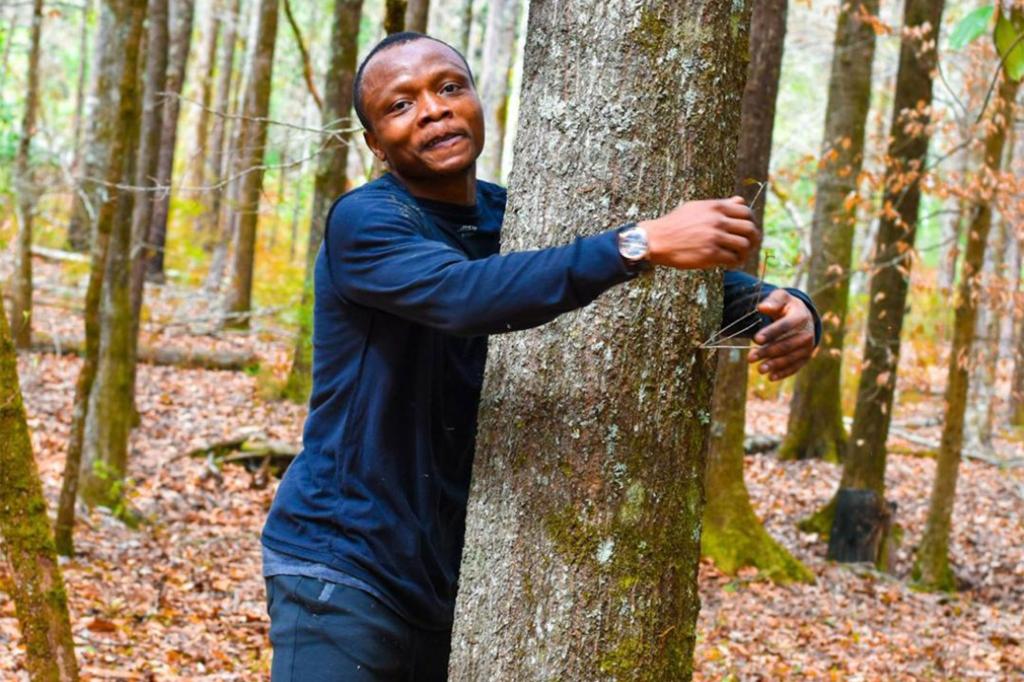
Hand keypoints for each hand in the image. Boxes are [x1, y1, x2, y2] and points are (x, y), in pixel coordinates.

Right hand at [640, 196, 759, 269]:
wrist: (656, 240)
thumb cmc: (675, 224)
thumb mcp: (697, 207)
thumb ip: (720, 205)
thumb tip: (741, 200)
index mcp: (716, 207)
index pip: (746, 211)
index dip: (751, 221)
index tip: (748, 230)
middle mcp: (718, 221)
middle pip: (749, 229)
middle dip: (753, 239)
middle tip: (749, 246)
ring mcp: (715, 237)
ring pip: (744, 245)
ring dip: (745, 253)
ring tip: (739, 257)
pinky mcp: (710, 254)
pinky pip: (733, 259)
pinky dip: (735, 263)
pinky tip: (730, 264)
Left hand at [748, 289, 814, 380]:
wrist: (804, 316)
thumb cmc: (787, 307)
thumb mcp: (781, 298)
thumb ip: (773, 301)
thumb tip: (762, 307)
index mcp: (801, 317)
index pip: (785, 326)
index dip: (770, 333)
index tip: (756, 339)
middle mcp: (807, 333)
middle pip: (786, 345)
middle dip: (767, 352)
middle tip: (750, 358)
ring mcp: (808, 347)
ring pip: (790, 358)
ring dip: (774, 365)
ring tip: (759, 369)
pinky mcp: (806, 357)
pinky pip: (795, 367)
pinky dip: (783, 373)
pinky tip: (771, 377)